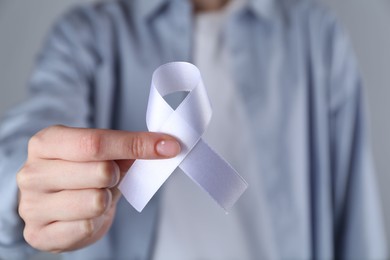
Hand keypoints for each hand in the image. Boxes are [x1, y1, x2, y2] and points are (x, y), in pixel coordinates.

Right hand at [16, 125, 179, 252]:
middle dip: (115, 176)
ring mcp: (31, 205)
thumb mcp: (104, 154)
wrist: (62, 206)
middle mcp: (32, 172)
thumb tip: (167, 145)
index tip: (168, 146)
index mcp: (46, 143)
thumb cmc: (84, 174)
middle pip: (99, 171)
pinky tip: (86, 215)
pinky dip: (96, 221)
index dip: (136, 145)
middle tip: (107, 177)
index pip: (96, 142)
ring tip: (95, 195)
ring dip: (105, 199)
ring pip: (95, 201)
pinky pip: (86, 226)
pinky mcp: (38, 234)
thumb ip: (130, 146)